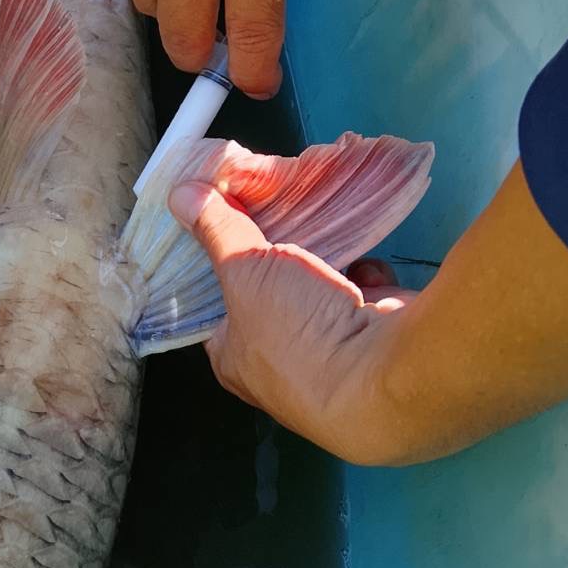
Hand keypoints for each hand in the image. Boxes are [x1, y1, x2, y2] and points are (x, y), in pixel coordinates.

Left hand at [169, 182, 411, 462]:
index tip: (218, 221)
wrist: (388, 372)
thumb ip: (217, 230)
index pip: (213, 305)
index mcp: (233, 357)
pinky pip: (363, 294)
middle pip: (269, 292)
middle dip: (274, 253)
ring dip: (322, 260)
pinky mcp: (374, 338)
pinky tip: (363, 261)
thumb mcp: (245, 270)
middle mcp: (278, 362)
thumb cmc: (297, 331)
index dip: (214, 263)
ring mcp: (331, 353)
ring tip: (317, 223)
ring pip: (319, 291)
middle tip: (271, 209)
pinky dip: (365, 275)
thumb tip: (179, 195)